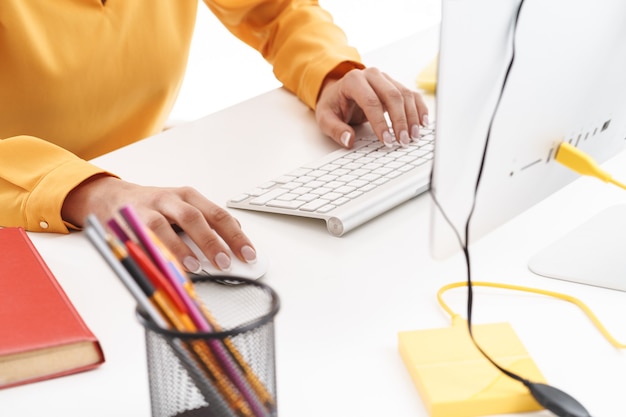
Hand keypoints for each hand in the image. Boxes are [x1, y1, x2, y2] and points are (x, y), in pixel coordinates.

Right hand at [62, 175, 256, 272]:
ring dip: (182, 248)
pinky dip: (155, 251)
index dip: (235, 235)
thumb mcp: (183, 207)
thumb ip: (207, 222)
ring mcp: (150, 209)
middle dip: (213, 241)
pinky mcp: (130, 221)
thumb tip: (234, 239)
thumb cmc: (154, 206)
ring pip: (167, 226)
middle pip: (197, 218)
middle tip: (226, 262)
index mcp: (190, 196)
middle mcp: (172, 199)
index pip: (219, 215)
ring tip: (196, 266)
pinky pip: (143, 237)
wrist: (112, 196)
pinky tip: (164, 264)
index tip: (249, 254)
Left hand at [315, 67, 428, 147]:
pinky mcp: (395, 85)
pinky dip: (419, 108)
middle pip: (392, 96)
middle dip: (400, 121)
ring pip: (404, 95)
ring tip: (413, 137)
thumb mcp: (325, 118)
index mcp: (353, 80)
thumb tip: (348, 140)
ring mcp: (385, 79)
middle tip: (403, 141)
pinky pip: (411, 95)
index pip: (371, 101)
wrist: (338, 93)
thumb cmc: (333, 105)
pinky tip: (422, 123)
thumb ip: (335, 130)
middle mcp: (372, 75)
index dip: (380, 123)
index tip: (387, 140)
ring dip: (412, 117)